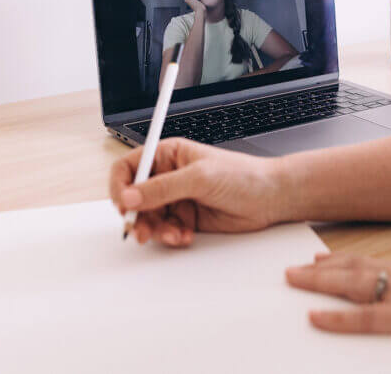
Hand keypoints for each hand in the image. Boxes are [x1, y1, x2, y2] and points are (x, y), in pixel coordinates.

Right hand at [109, 138, 281, 245]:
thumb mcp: (199, 177)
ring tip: (173, 234)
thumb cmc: (243, 176)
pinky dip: (171, 236)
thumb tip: (130, 196)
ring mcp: (177, 198)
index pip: (128, 168)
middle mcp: (169, 176)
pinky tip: (185, 235)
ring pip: (148, 218)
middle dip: (137, 216)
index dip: (120, 186)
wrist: (271, 198)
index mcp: (168, 155)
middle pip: (134, 198)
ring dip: (156, 230)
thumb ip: (162, 188)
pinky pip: (165, 231)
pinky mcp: (186, 218)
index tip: (123, 205)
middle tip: (143, 230)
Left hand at [286, 253, 390, 372]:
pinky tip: (317, 317)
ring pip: (361, 285)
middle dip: (327, 267)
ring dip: (324, 282)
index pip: (382, 266)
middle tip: (298, 268)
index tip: (325, 259)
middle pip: (364, 270)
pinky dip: (340, 317)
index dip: (350, 261)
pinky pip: (371, 318)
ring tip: (295, 281)